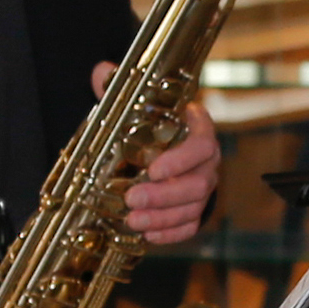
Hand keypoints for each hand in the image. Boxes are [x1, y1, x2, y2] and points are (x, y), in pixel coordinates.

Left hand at [104, 63, 220, 246]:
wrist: (159, 146)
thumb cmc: (149, 123)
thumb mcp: (133, 103)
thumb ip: (118, 87)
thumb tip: (101, 71)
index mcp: (197, 129)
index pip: (202, 143)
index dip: (181, 159)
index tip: (153, 169)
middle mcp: (207, 160)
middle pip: (199, 182)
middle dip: (165, 195)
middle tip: (133, 199)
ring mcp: (203, 186)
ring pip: (194, 206)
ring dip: (164, 217)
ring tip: (133, 221)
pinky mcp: (195, 208)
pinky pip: (191, 224)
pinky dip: (171, 233)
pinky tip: (149, 236)